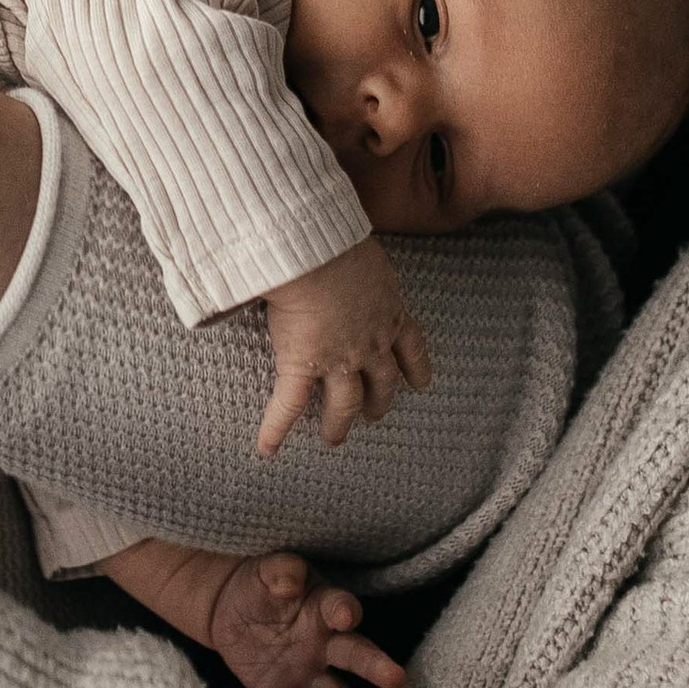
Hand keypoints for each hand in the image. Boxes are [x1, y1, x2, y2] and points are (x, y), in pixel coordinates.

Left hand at [207, 549, 406, 687]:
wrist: (227, 608)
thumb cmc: (258, 583)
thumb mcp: (265, 570)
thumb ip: (280, 572)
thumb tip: (290, 581)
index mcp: (321, 609)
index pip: (339, 607)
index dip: (344, 611)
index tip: (346, 617)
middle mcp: (323, 645)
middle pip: (354, 656)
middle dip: (375, 667)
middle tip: (398, 680)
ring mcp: (304, 673)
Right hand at [256, 238, 431, 456]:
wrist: (317, 252)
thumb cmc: (339, 238)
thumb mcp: (366, 251)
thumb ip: (364, 265)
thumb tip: (350, 251)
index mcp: (390, 312)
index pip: (412, 347)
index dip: (417, 368)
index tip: (420, 383)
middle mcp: (371, 343)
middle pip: (383, 383)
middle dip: (380, 402)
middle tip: (375, 416)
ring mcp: (338, 359)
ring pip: (346, 402)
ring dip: (340, 423)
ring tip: (335, 437)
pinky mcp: (304, 364)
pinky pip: (289, 404)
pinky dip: (276, 428)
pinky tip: (268, 449)